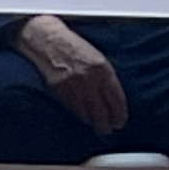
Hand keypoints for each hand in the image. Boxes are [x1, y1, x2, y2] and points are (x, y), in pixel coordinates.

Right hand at [16, 16, 130, 134]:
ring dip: (91, 121)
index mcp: (103, 70)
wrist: (48, 40)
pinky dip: (77, 112)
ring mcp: (73, 86)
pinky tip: (81, 114)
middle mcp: (89, 80)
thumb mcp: (98, 59)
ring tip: (95, 125)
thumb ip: (107, 78)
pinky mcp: (58, 89)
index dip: (120, 114)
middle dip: (106, 124)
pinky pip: (71, 107)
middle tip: (108, 129)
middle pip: (102, 111)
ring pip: (86, 113)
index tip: (120, 122)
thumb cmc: (75, 48)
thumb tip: (113, 100)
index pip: (117, 100)